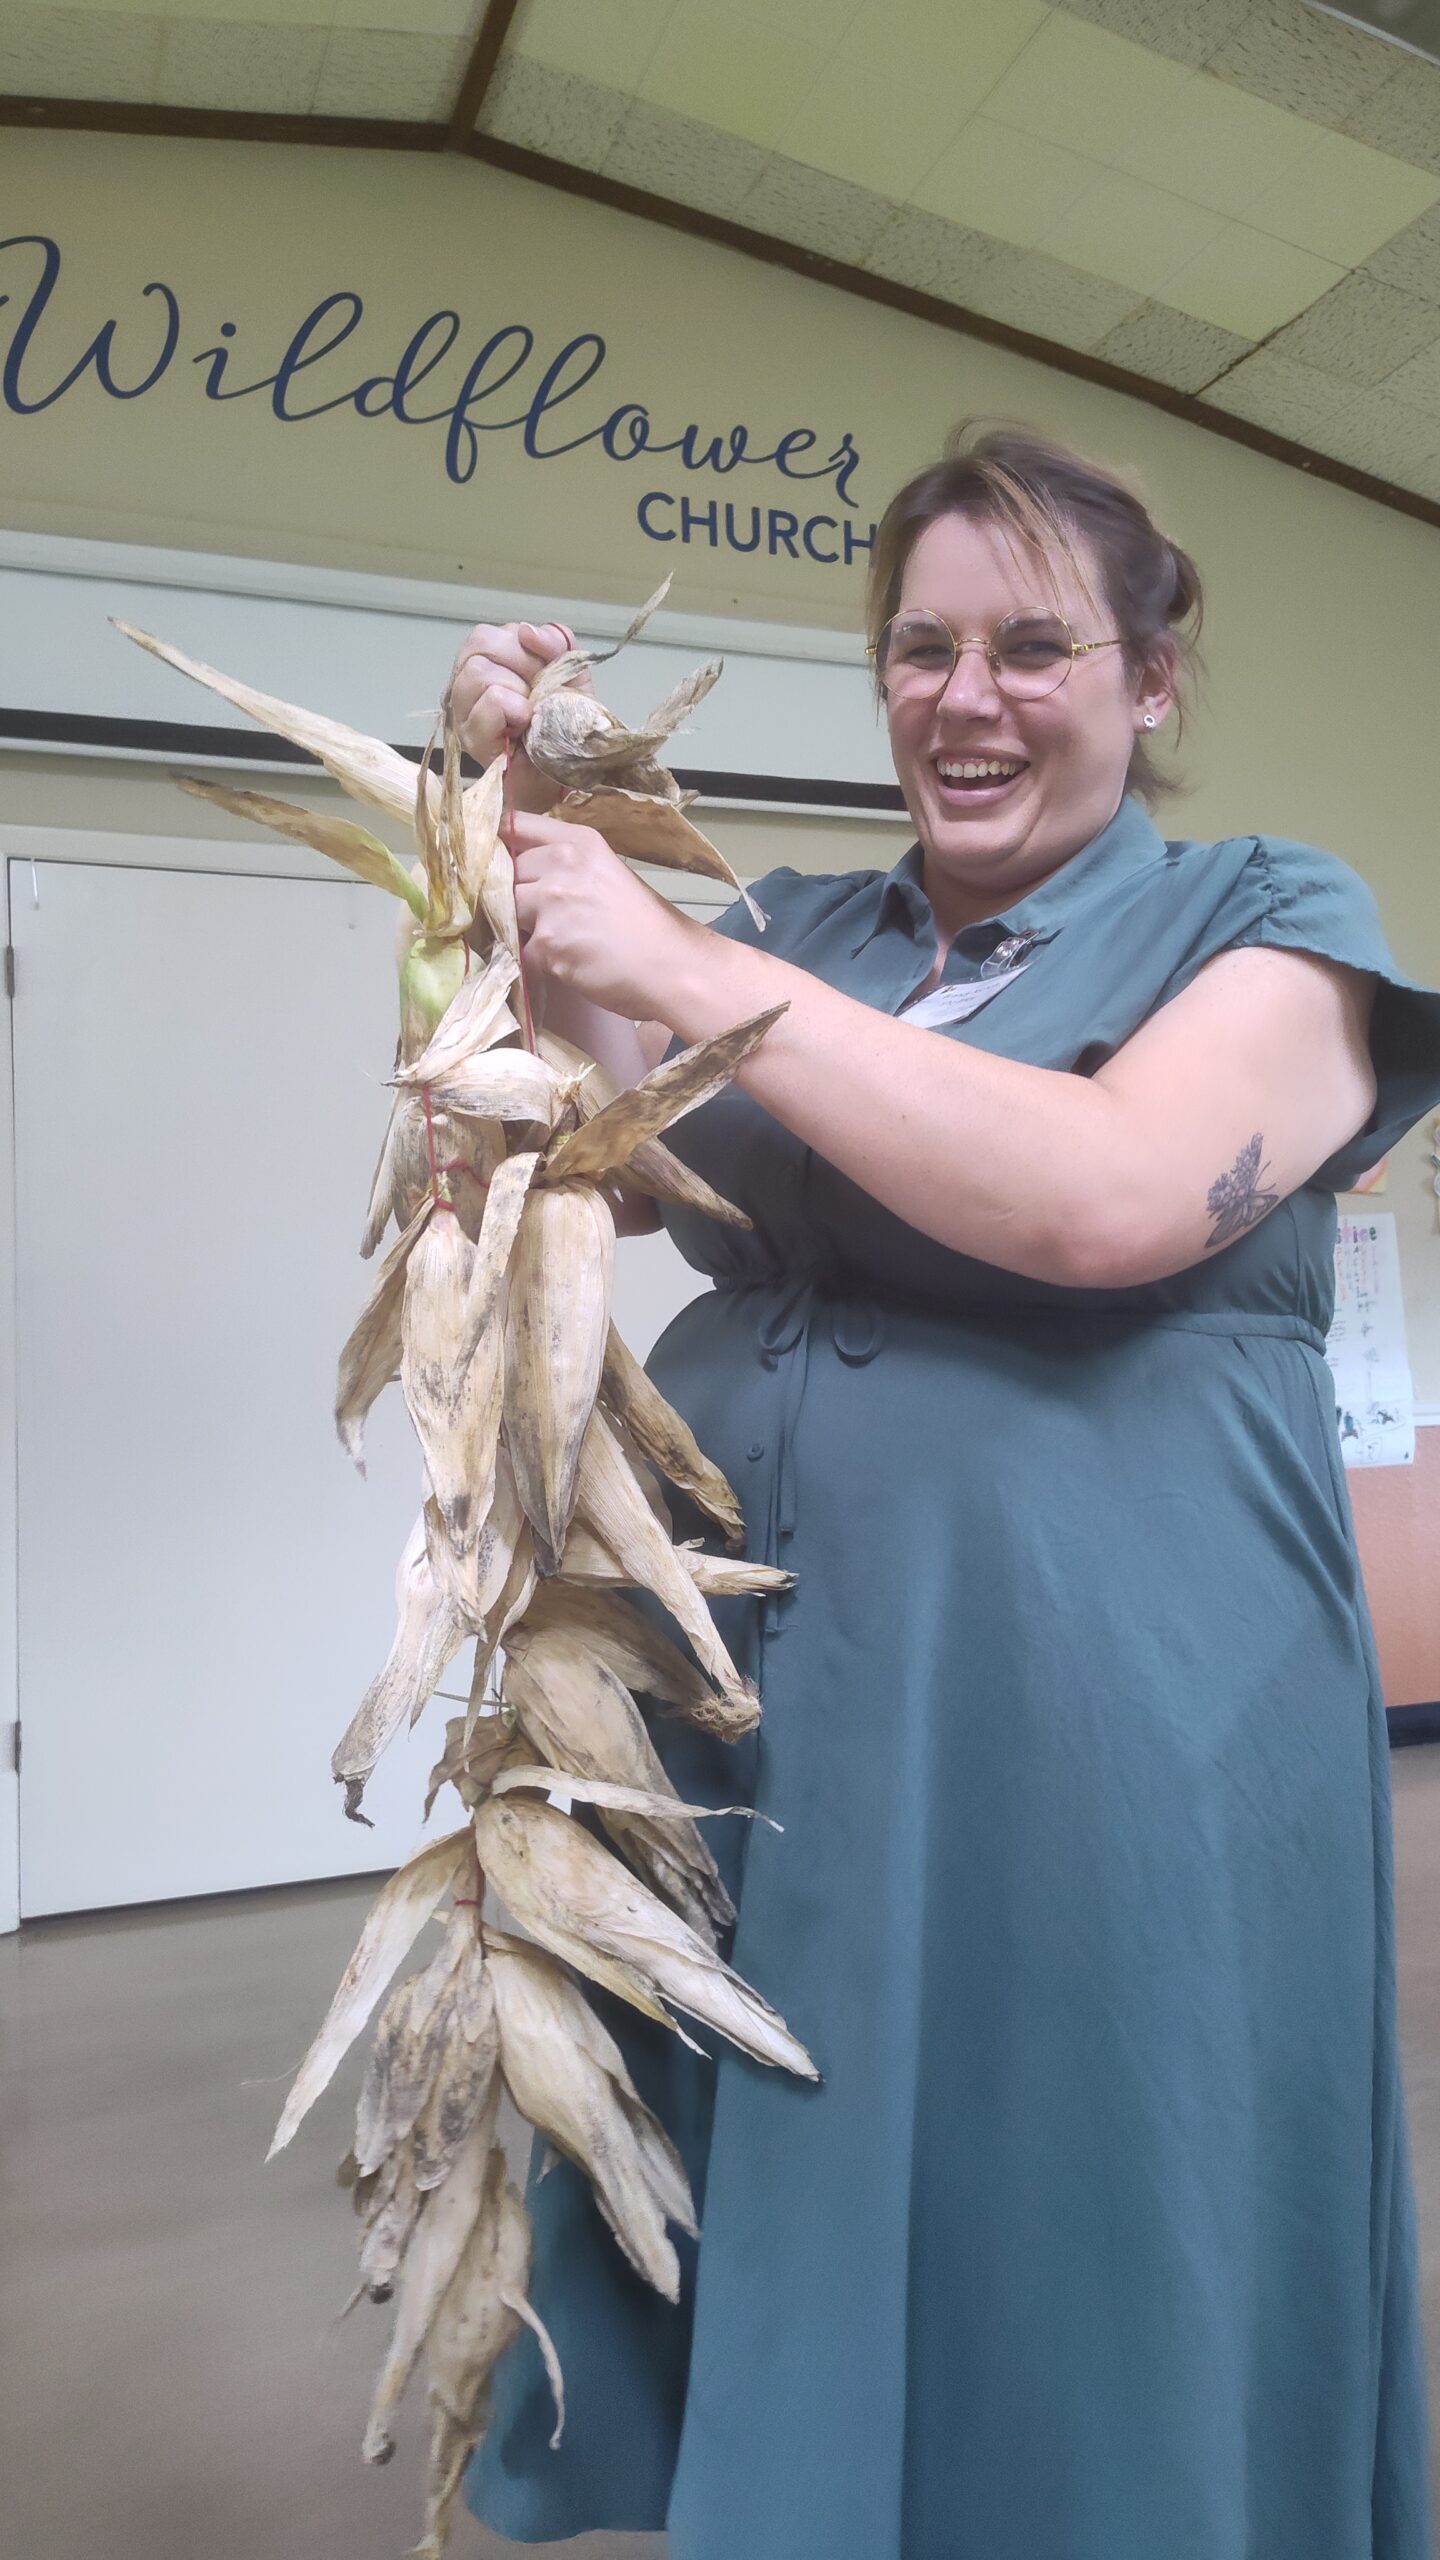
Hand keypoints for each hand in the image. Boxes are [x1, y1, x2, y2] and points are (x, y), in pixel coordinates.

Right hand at [447, 619, 586, 814]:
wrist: (564, 775)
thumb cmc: (561, 726)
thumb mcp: (569, 675)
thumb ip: (556, 645)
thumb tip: (527, 630)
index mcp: (485, 663)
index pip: (489, 633)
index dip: (524, 647)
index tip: (544, 674)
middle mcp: (465, 684)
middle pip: (479, 642)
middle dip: (522, 662)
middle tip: (538, 693)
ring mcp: (462, 712)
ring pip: (479, 670)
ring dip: (517, 689)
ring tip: (530, 713)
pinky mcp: (470, 738)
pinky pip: (491, 701)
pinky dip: (516, 708)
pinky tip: (525, 725)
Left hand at [509, 809, 703, 1020]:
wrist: (672, 965)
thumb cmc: (645, 925)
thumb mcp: (606, 873)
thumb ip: (564, 866)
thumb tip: (519, 875)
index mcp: (578, 841)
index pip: (514, 825)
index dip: (496, 844)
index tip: (491, 860)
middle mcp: (562, 863)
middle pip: (503, 873)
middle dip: (512, 896)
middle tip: (537, 917)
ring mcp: (553, 902)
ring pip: (506, 911)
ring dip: (521, 928)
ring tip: (552, 942)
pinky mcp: (548, 942)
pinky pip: (521, 951)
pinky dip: (536, 962)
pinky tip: (563, 964)